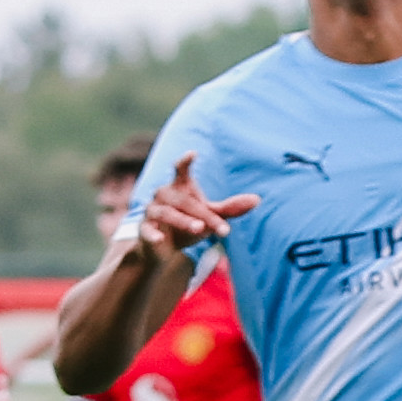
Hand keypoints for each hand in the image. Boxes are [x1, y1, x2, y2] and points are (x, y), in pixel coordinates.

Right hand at [137, 155, 253, 259]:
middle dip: (205, 215)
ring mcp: (152, 210)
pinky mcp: (144, 228)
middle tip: (224, 229)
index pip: (180, 169)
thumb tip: (257, 199)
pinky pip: (147, 229)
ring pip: (167, 213)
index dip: (185, 161)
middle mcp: (164, 194)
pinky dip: (152, 234)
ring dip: (184, 221)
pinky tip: (160, 240)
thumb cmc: (188, 223)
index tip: (193, 153)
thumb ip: (230, 208)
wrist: (162, 247)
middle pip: (185, 201)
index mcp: (180, 186)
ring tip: (200, 229)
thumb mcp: (210, 215)